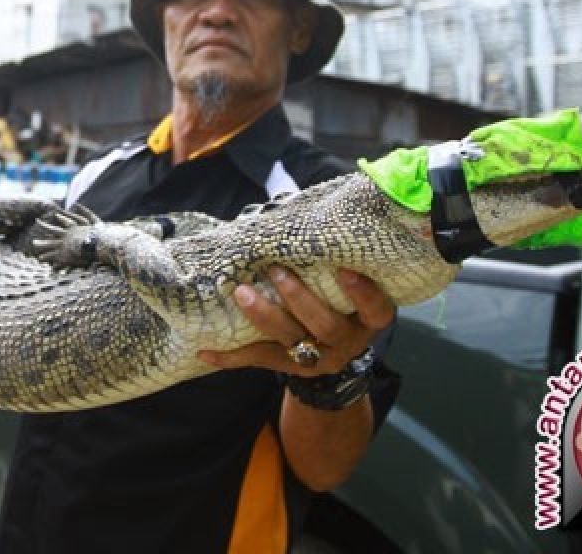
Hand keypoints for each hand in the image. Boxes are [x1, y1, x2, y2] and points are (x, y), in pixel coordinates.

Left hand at [198, 267, 395, 375]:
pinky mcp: (290, 369)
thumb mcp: (347, 286)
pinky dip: (231, 357)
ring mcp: (319, 359)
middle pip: (326, 326)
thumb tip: (298, 213)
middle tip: (275, 271)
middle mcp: (346, 342)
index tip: (345, 269)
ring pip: (292, 342)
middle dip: (299, 298)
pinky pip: (260, 361)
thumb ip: (334, 261)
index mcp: (367, 320)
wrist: (332, 356)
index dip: (363, 293)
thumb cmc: (338, 300)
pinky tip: (205, 351)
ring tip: (242, 293)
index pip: (376, 310)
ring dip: (265, 317)